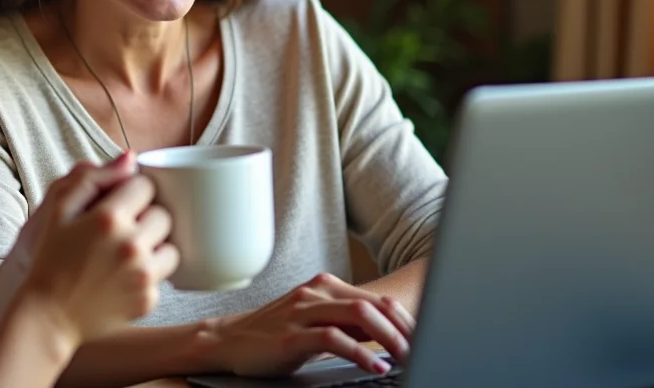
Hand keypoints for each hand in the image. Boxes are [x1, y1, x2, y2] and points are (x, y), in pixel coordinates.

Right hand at [19, 154, 180, 343]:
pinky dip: (149, 273)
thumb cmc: (51, 259)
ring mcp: (142, 275)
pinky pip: (163, 275)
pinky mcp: (148, 299)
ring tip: (127, 253)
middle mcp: (131, 245)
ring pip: (171, 245)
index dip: (133, 193)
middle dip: (146, 217)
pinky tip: (124, 277)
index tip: (119, 205)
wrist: (48, 316)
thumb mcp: (59, 211)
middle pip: (163, 215)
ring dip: (154, 245)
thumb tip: (130, 158)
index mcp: (109, 218)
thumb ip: (93, 178)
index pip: (146, 186)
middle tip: (122, 230)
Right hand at [211, 273, 414, 376]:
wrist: (228, 340)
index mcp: (326, 288)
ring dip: (389, 338)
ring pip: (358, 315)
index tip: (426, 339)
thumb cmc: (274, 334)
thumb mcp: (316, 324)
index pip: (377, 300)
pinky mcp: (290, 334)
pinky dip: (360, 352)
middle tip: (425, 349)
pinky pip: (333, 338)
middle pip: (373, 305)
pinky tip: (375, 365)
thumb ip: (348, 325)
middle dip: (405, 329)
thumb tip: (389, 336)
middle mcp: (317, 293)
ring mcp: (302, 311)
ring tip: (408, 356)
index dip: (406, 320)